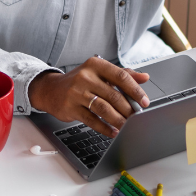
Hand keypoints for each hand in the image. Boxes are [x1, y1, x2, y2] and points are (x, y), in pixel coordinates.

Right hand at [28, 57, 150, 137]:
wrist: (51, 90)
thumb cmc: (80, 81)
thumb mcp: (100, 72)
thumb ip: (123, 74)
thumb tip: (145, 77)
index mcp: (96, 64)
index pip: (121, 76)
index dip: (135, 90)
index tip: (145, 101)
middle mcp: (85, 76)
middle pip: (113, 95)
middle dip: (128, 109)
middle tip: (137, 117)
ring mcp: (76, 92)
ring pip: (103, 108)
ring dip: (118, 120)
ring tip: (127, 126)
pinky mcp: (70, 107)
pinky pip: (92, 120)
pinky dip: (104, 128)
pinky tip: (113, 131)